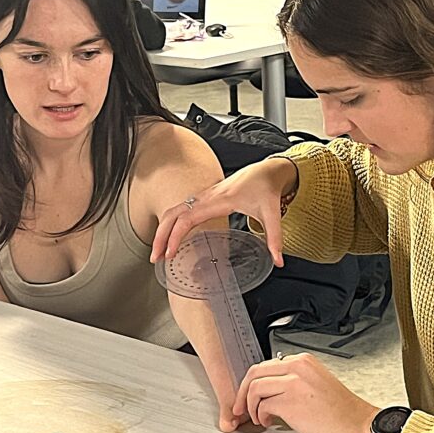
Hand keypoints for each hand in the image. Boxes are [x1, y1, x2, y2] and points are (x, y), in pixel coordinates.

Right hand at [151, 158, 298, 266]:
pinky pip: (180, 209)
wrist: (266, 171)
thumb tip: (278, 261)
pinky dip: (169, 223)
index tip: (170, 253)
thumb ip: (275, 239)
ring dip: (162, 229)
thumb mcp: (272, 214)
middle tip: (155, 258)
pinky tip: (169, 238)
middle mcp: (206, 197)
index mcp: (219, 201)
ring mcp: (203, 197)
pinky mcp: (203, 199)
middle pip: (173, 214)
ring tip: (158, 252)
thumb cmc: (265, 188)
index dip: (176, 235)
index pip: (188, 218)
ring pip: (173, 210)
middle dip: (160, 235)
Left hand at [233, 352, 379, 432]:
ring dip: (250, 406)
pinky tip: (268, 422)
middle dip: (242, 392)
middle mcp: (297, 367)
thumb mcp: (316, 384)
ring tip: (258, 417)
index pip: (267, 365)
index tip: (248, 395)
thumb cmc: (341, 413)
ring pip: (254, 387)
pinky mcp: (290, 401)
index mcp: (304, 361)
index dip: (253, 382)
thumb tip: (271, 391)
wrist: (357, 427)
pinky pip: (262, 405)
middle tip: (240, 407)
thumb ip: (294, 381)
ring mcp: (293, 382)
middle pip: (255, 372)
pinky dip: (260, 415)